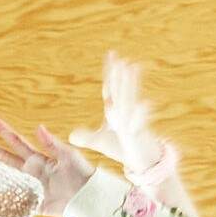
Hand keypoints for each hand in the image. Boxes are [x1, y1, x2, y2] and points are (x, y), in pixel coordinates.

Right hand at [0, 116, 97, 216]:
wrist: (90, 195)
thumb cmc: (82, 173)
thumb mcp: (67, 155)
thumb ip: (52, 143)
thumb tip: (38, 127)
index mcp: (37, 158)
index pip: (16, 141)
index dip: (3, 130)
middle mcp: (29, 171)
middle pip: (3, 157)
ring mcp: (29, 187)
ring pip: (5, 178)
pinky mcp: (33, 204)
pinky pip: (15, 202)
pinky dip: (3, 200)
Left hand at [81, 53, 180, 195]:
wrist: (141, 162)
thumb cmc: (123, 148)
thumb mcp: (101, 142)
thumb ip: (87, 137)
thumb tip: (71, 136)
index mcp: (115, 111)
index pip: (111, 88)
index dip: (110, 73)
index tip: (111, 55)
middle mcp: (124, 113)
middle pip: (120, 90)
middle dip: (119, 74)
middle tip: (118, 57)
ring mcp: (132, 122)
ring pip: (129, 101)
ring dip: (129, 85)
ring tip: (132, 68)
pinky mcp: (139, 135)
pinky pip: (139, 124)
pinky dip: (140, 115)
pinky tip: (144, 104)